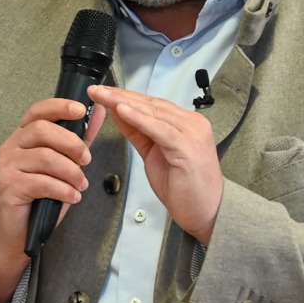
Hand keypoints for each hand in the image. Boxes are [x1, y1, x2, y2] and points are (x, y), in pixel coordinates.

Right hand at [0, 97, 107, 302]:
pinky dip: (63, 190)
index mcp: (23, 137)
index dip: (60, 107)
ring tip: (80, 185)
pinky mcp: (9, 186)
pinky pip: (42, 182)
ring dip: (70, 172)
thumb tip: (98, 114)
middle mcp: (11, 147)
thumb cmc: (39, 197)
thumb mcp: (63, 165)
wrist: (15, 232)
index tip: (82, 109)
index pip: (38, 111)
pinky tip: (71, 197)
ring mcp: (7, 166)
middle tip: (87, 160)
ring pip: (45, 157)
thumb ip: (78, 140)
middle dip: (71, 143)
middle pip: (43, 130)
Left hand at [91, 86, 223, 243]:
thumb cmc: (184, 188)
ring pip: (153, 112)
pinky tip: (122, 110)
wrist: (206, 212)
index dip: (126, 97)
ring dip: (124, 102)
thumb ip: (139, 133)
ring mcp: (192, 133)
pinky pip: (159, 129)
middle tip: (97, 90)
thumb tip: (119, 114)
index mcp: (185, 124)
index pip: (151, 104)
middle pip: (150, 104)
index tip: (103, 92)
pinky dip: (140, 119)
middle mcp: (191, 123)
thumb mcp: (153, 155)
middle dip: (121, 96)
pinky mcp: (188, 146)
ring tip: (103, 96)